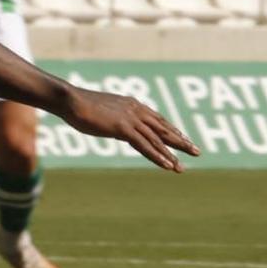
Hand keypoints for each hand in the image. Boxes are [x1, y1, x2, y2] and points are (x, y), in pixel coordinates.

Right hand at [59, 87, 198, 171]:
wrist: (69, 100)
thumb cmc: (79, 106)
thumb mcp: (102, 113)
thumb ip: (114, 119)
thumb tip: (117, 128)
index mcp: (132, 104)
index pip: (158, 119)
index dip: (171, 130)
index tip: (183, 139)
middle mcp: (136, 110)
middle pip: (163, 128)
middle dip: (180, 141)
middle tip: (196, 151)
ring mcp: (130, 119)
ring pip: (157, 139)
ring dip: (171, 154)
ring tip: (182, 167)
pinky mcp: (123, 128)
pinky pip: (144, 145)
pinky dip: (157, 156)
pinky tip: (168, 165)